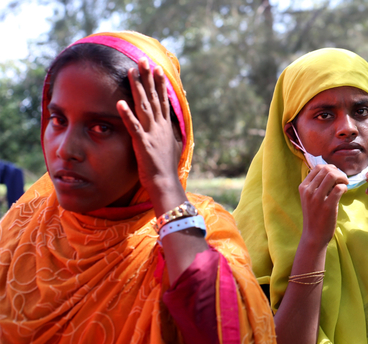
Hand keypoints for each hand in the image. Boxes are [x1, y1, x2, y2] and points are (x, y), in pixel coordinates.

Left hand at [116, 58, 183, 209]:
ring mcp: (152, 134)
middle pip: (153, 97)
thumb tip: (173, 125)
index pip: (163, 101)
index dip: (160, 84)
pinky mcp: (142, 143)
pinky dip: (127, 114)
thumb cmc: (167, 168)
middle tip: (143, 60)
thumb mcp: (173, 147)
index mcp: (166, 127)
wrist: (165, 183)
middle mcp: (160, 126)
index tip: (157, 69)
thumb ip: (172, 134)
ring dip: (137, 88)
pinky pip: (133, 126)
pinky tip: (119, 102)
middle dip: (148, 78)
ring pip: (143, 106)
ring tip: (131, 71)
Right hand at [299, 164, 347, 247]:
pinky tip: (345, 192)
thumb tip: (331, 171)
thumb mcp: (310, 198)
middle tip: (343, 181)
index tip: (336, 176)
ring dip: (343, 178)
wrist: (313, 236)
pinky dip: (345, 187)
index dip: (331, 168)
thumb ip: (317, 185)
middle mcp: (308, 191)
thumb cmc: (314, 216)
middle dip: (338, 172)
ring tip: (345, 185)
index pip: (318, 167)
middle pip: (326, 169)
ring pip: (332, 176)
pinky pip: (339, 188)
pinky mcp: (327, 206)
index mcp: (303, 187)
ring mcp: (317, 199)